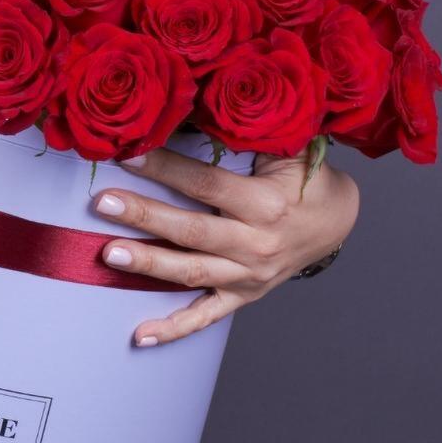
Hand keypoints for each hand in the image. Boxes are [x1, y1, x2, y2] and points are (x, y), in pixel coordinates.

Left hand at [93, 148, 358, 344]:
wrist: (337, 222)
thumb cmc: (304, 180)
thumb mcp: (289, 150)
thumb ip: (248, 137)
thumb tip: (197, 108)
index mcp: (266, 203)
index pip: (207, 184)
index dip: (167, 168)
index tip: (128, 154)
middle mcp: (256, 243)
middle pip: (193, 231)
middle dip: (146, 216)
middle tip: (104, 204)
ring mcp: (248, 275)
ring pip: (192, 272)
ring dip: (149, 264)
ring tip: (109, 254)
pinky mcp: (242, 296)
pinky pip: (204, 317)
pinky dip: (173, 328)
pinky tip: (139, 335)